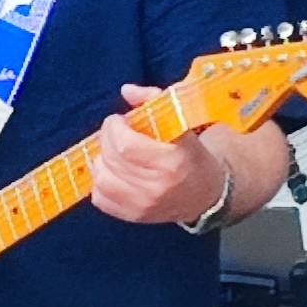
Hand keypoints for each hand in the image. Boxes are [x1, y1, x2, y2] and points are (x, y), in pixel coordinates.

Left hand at [91, 85, 223, 226]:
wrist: (206, 193)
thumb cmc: (192, 154)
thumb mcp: (182, 123)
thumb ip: (154, 100)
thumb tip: (126, 90)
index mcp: (170, 162)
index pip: (125, 144)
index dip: (114, 127)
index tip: (119, 120)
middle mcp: (155, 187)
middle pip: (112, 158)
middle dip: (106, 139)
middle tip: (114, 132)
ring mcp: (143, 206)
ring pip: (101, 179)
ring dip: (101, 160)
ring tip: (112, 152)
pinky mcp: (133, 217)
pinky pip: (101, 198)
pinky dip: (101, 182)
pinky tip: (112, 172)